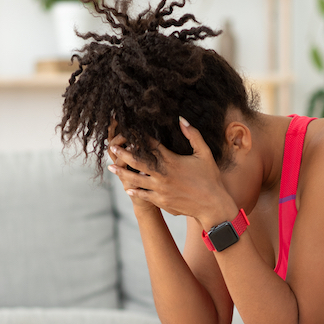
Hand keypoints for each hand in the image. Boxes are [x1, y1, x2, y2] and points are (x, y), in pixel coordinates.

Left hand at [107, 117, 236, 226]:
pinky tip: (127, 188)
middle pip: (138, 162)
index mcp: (172, 161)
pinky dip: (135, 191)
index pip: (152, 146)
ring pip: (136, 179)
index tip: (130, 131)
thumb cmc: (210, 178)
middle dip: (123, 153)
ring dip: (122, 172)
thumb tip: (181, 118)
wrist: (212, 205)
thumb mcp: (204, 153)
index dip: (140, 138)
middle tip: (112, 147)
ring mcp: (160, 189)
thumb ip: (193, 135)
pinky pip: (144, 195)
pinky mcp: (161, 201)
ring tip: (112, 167)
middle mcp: (163, 175)